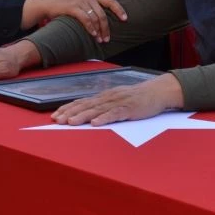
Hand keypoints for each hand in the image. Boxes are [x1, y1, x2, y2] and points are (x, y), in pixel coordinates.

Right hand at [23, 0, 127, 42]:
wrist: (50, 3)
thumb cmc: (67, 6)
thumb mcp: (82, 4)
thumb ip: (92, 8)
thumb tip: (104, 22)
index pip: (110, 1)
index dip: (119, 10)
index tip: (125, 19)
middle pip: (103, 14)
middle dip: (107, 28)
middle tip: (107, 39)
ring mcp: (81, 1)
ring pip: (96, 18)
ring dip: (99, 31)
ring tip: (100, 40)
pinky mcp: (73, 7)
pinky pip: (86, 19)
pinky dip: (91, 28)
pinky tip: (93, 34)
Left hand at [51, 74, 184, 125]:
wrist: (158, 91)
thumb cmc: (137, 98)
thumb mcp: (118, 100)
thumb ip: (104, 106)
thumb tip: (88, 114)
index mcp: (105, 96)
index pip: (82, 101)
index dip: (68, 108)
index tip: (55, 115)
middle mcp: (109, 97)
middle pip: (86, 105)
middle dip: (70, 112)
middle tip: (56, 120)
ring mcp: (119, 102)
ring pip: (97, 110)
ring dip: (83, 116)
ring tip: (70, 122)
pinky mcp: (129, 108)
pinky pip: (115, 114)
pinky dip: (104, 118)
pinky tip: (95, 123)